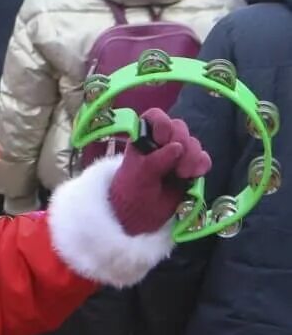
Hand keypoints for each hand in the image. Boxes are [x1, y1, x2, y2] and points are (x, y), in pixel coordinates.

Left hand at [107, 110, 210, 234]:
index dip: (162, 124)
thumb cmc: (130, 194)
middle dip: (182, 144)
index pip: (156, 116)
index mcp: (142, 138)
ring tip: (182, 175)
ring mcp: (177, 156)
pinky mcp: (190, 170)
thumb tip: (176, 147)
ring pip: (194, 143)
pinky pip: (203, 159)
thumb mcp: (138, 176)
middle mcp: (160, 143)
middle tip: (175, 164)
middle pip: (180, 128)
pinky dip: (202, 165)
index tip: (161, 140)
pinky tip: (193, 176)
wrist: (138, 218)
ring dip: (192, 158)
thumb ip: (156, 160)